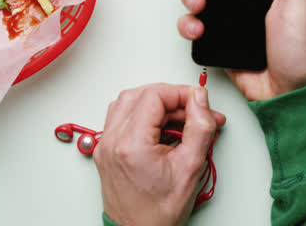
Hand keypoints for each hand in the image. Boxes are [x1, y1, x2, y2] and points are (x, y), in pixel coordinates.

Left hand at [94, 84, 225, 225]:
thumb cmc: (159, 212)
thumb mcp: (190, 168)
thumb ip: (199, 128)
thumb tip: (200, 101)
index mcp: (131, 145)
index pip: (154, 96)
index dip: (180, 93)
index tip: (198, 102)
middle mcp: (112, 142)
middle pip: (140, 94)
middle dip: (170, 97)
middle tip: (192, 110)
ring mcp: (105, 145)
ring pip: (127, 102)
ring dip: (153, 103)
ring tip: (177, 119)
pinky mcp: (105, 150)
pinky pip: (120, 118)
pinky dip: (141, 114)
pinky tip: (159, 127)